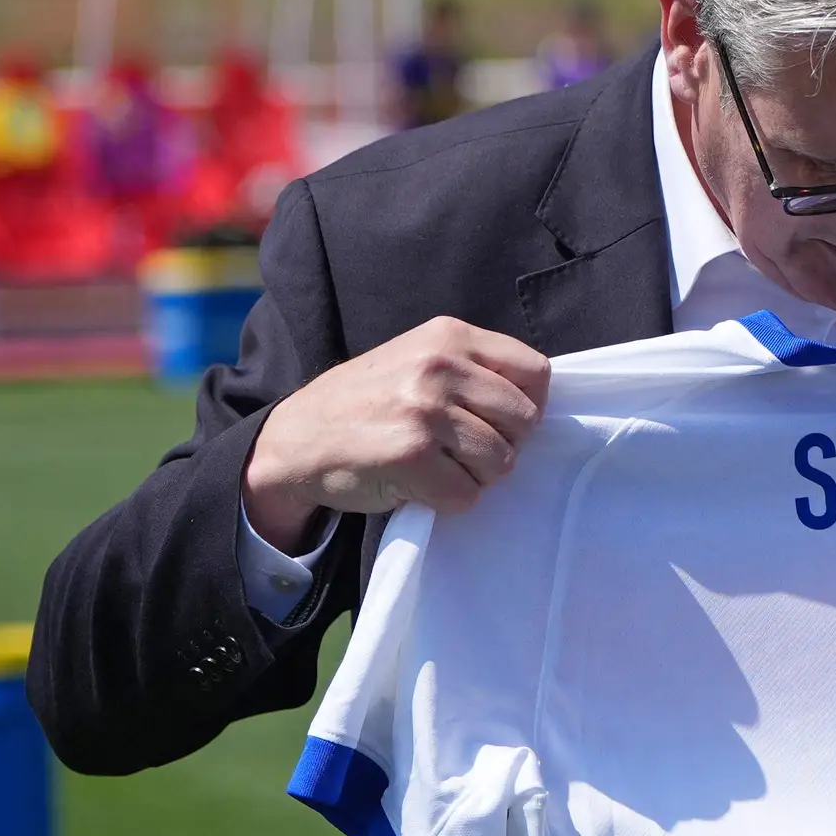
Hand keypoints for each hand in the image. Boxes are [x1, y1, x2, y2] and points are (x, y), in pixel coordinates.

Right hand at [242, 317, 552, 543]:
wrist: (294, 440)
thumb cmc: (366, 404)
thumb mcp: (417, 359)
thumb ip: (474, 370)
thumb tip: (541, 404)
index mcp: (448, 336)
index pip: (535, 373)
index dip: (526, 405)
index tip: (496, 420)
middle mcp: (439, 367)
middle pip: (524, 423)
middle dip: (501, 445)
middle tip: (458, 448)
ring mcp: (425, 411)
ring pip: (502, 462)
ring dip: (473, 476)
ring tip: (434, 463)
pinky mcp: (411, 456)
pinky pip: (467, 495)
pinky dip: (447, 500)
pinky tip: (416, 483)